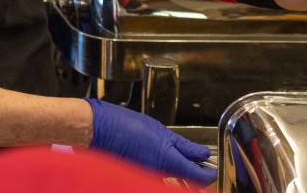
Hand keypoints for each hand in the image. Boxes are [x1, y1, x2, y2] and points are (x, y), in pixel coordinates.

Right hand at [85, 99, 214, 184]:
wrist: (96, 129)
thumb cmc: (123, 125)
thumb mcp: (159, 130)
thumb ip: (183, 145)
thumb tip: (202, 153)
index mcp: (169, 162)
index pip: (200, 178)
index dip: (210, 172)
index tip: (211, 165)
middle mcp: (160, 176)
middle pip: (187, 181)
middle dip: (193, 170)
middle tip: (193, 155)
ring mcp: (147, 177)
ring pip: (172, 178)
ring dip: (177, 167)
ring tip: (170, 148)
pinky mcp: (137, 176)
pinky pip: (157, 175)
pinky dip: (161, 167)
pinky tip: (155, 151)